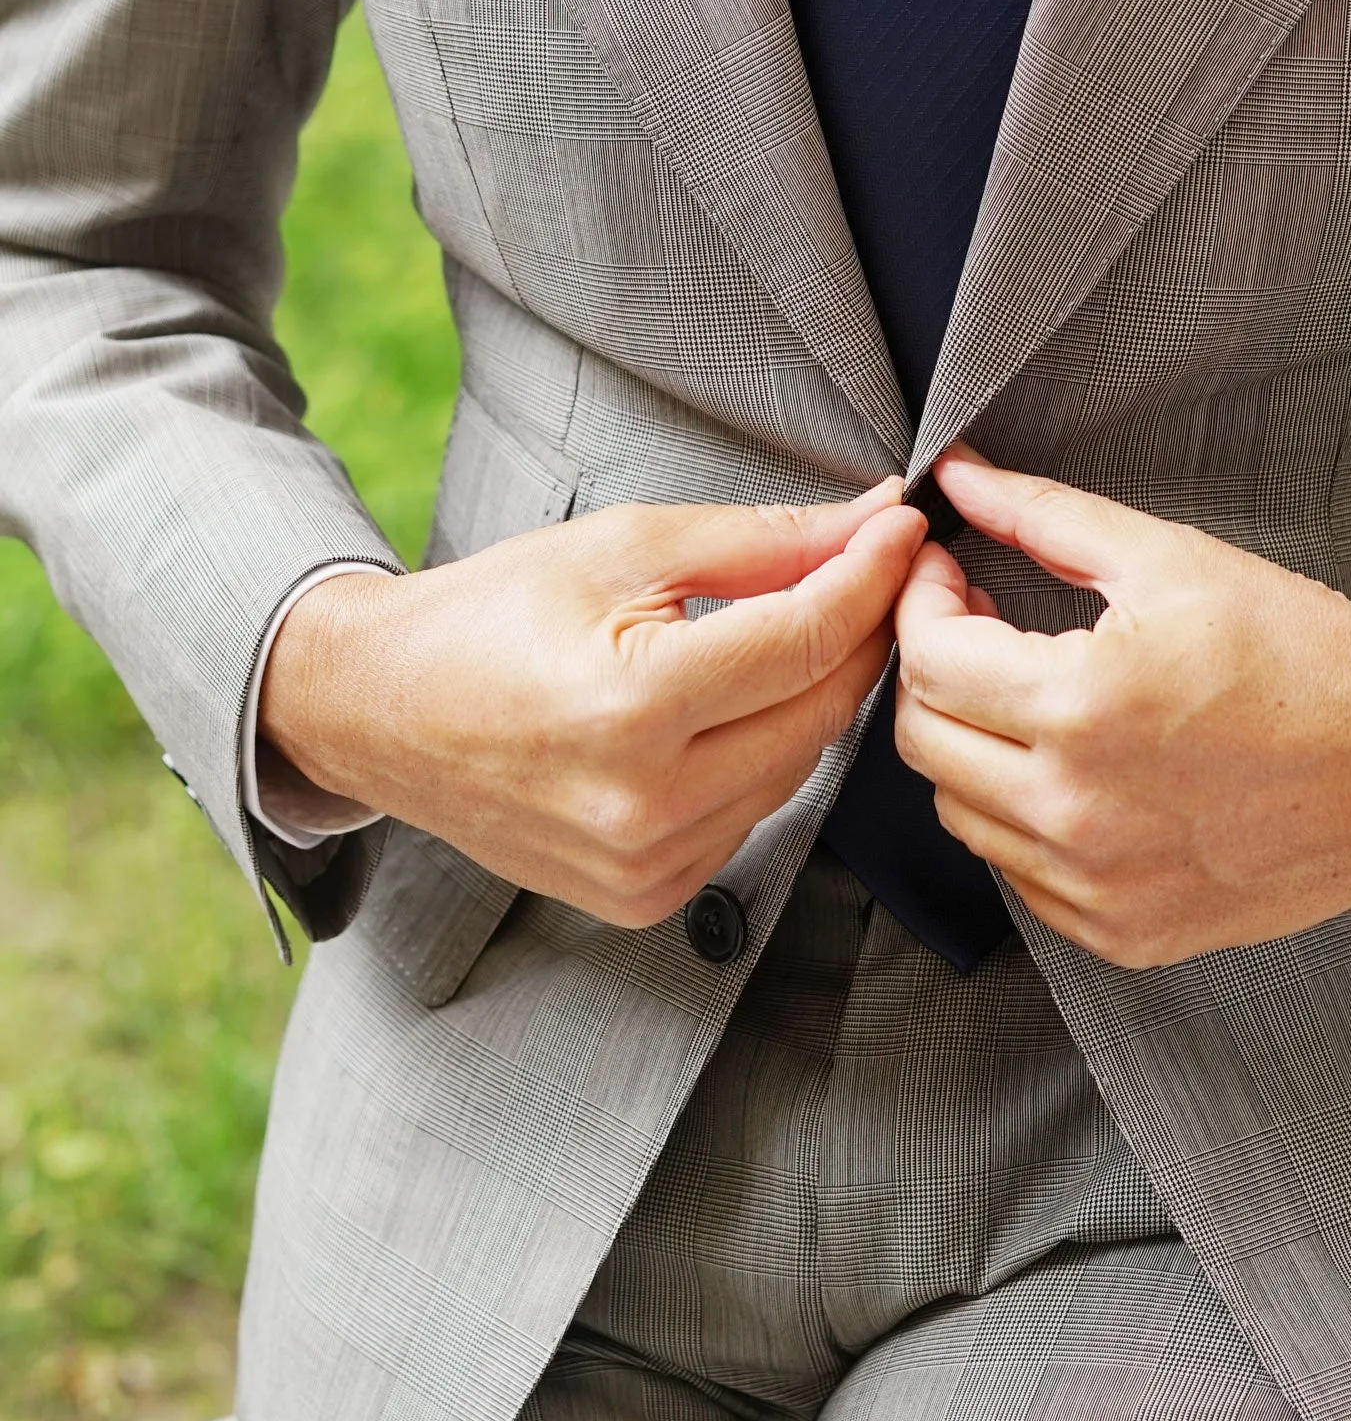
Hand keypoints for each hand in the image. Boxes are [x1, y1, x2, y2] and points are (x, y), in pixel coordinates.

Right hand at [260, 483, 928, 928]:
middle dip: (857, 634)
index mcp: (632, 706)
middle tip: (868, 572)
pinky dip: (759, 758)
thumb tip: (866, 523)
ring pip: (795, 768)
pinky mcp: (643, 896)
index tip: (900, 530)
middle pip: (819, 711)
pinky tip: (727, 711)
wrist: (379, 709)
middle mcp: (642, 804)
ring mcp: (644, 864)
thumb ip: (760, 542)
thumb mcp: (625, 548)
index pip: (806, 638)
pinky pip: (750, 818)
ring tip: (789, 633)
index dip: (870, 575)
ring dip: (810, 698)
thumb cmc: (489, 618)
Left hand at [893, 450, 1350, 968]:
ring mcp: (1097, 883)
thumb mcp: (1171, 560)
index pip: (928, 658)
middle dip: (933, 670)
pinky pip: (1020, 874)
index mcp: (1082, 705)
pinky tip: (1070, 771)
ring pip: (960, 812)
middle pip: (923, 740)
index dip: (922, 603)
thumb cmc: (1304, 655)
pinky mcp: (1123, 930)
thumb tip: (956, 479)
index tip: (948, 576)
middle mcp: (1076, 809)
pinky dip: (1021, 819)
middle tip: (977, 627)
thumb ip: (1043, 515)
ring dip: (971, 746)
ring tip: (1027, 697)